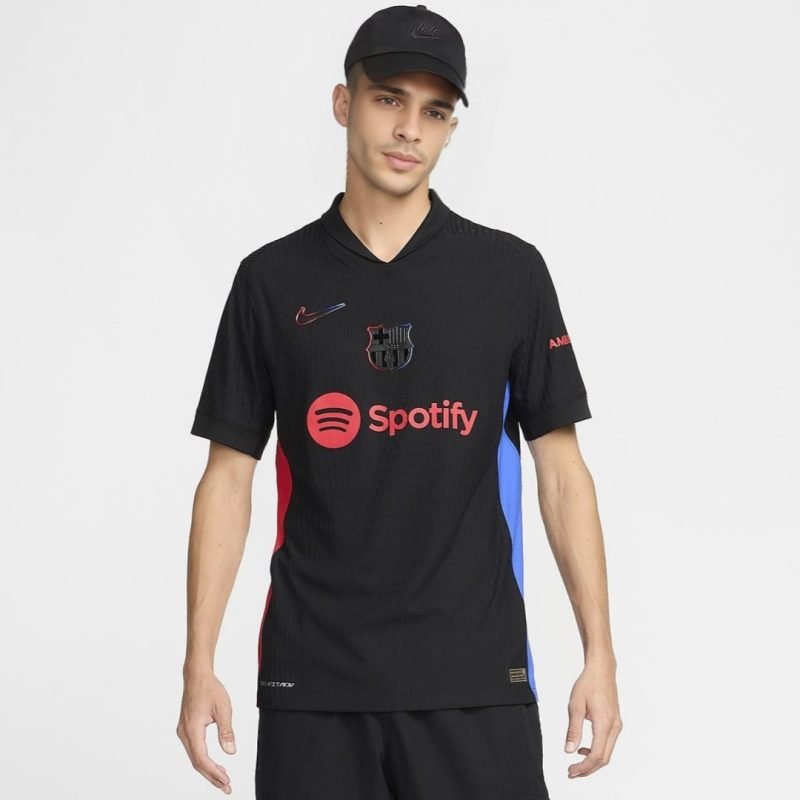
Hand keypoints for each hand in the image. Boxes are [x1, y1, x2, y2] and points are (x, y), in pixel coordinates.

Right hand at [176, 670, 236, 793]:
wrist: (196, 676)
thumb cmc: (210, 689)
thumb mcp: (223, 708)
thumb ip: (226, 731)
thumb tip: (231, 752)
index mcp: (192, 729)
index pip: (202, 758)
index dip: (214, 772)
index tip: (226, 781)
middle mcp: (184, 733)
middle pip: (197, 762)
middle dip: (212, 776)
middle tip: (226, 787)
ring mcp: (183, 732)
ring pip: (195, 758)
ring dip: (208, 770)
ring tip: (223, 779)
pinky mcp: (186, 730)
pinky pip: (194, 750)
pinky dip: (204, 760)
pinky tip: (214, 765)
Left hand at [564, 660, 621, 778]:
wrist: (601, 670)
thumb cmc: (588, 684)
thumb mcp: (575, 706)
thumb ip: (573, 730)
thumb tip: (569, 750)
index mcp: (605, 724)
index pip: (596, 755)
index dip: (584, 768)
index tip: (571, 771)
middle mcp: (614, 727)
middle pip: (604, 758)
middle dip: (588, 769)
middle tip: (572, 772)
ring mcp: (616, 725)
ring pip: (607, 752)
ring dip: (592, 761)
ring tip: (576, 764)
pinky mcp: (615, 722)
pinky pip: (608, 743)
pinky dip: (597, 751)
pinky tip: (584, 749)